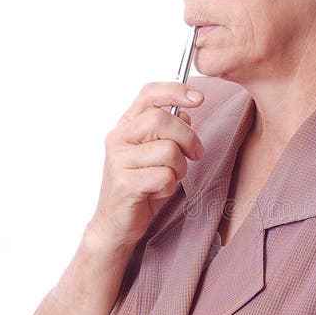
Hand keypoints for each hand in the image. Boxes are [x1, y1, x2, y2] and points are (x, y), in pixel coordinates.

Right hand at [88, 82, 204, 250]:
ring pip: (168, 151)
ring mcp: (118, 161)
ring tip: (168, 179)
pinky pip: (164, 177)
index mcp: (126, 126)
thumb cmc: (140, 187)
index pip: (148, 94)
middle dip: (187, 138)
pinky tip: (156, 193)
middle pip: (162, 120)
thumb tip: (185, 113)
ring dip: (179, 169)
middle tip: (195, 154)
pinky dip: (169, 187)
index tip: (198, 98)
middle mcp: (119, 139)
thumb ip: (168, 132)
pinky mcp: (124, 184)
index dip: (175, 91)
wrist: (116, 224)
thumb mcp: (156, 155)